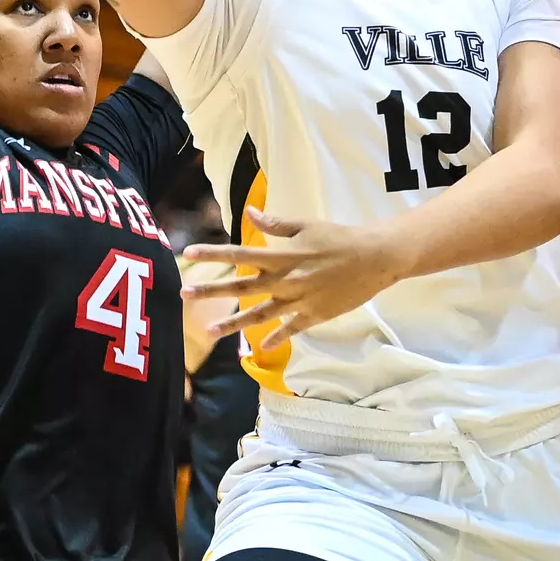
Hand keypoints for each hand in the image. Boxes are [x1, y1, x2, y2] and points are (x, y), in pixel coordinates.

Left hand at [181, 207, 402, 349]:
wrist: (375, 258)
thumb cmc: (340, 237)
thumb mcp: (307, 225)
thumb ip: (277, 223)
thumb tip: (250, 213)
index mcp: (283, 256)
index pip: (241, 254)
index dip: (214, 253)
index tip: (190, 253)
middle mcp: (286, 280)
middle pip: (242, 288)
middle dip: (212, 290)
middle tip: (184, 293)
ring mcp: (300, 301)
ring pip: (260, 315)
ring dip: (234, 324)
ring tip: (209, 331)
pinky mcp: (314, 315)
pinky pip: (290, 329)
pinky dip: (275, 338)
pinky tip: (260, 347)